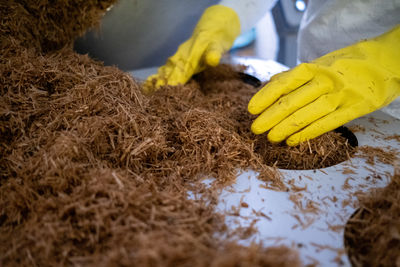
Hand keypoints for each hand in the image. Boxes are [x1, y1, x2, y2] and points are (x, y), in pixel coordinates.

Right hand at [143, 5, 239, 93]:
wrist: (211, 29)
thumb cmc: (216, 40)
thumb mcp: (219, 45)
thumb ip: (215, 53)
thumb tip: (213, 60)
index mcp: (190, 55)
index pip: (181, 71)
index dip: (174, 82)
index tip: (168, 92)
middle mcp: (179, 57)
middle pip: (169, 73)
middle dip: (162, 86)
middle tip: (155, 99)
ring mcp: (175, 59)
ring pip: (163, 72)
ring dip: (156, 83)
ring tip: (148, 95)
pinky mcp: (174, 62)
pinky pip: (163, 71)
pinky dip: (155, 79)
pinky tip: (146, 88)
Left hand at [248, 25, 399, 145]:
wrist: (388, 60)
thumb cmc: (348, 63)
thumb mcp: (322, 63)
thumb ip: (297, 76)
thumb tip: (271, 86)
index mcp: (315, 67)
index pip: (284, 83)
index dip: (265, 97)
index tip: (251, 109)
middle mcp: (325, 80)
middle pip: (291, 101)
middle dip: (270, 117)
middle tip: (256, 129)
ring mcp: (340, 95)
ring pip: (307, 114)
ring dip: (285, 128)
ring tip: (271, 138)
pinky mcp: (355, 108)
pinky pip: (327, 124)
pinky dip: (307, 133)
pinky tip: (292, 141)